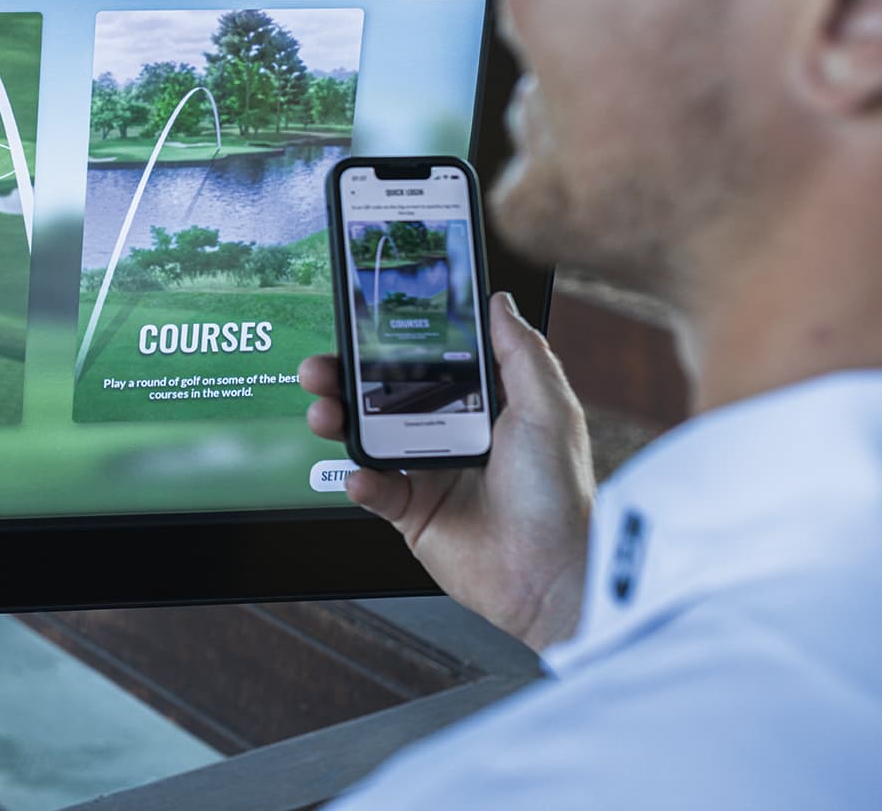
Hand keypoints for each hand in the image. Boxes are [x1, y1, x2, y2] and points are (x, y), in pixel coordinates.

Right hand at [301, 292, 595, 652]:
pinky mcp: (412, 514)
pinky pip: (373, 490)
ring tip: (325, 414)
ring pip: (367, 437)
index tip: (362, 322)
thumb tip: (498, 303)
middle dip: (344, 378)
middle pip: (383, 395)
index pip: (426, 362)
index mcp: (481, 406)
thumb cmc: (560, 495)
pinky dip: (359, 480)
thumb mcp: (548, 409)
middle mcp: (450, 434)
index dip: (392, 342)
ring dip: (338, 421)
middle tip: (320, 368)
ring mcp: (428, 474)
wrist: (551, 577)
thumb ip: (521, 352)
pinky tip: (360, 475)